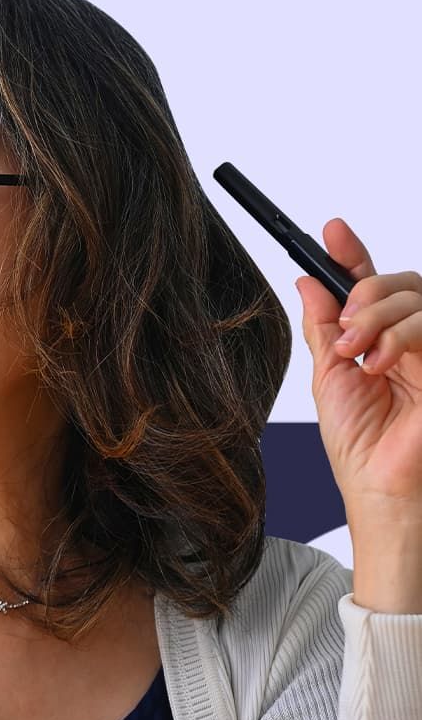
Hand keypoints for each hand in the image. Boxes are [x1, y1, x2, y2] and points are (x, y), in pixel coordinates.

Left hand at [295, 217, 421, 518]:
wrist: (380, 488)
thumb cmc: (360, 445)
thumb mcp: (329, 377)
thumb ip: (324, 328)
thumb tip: (308, 282)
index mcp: (382, 341)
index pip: (373, 285)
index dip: (353, 254)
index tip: (332, 231)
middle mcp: (412, 342)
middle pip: (400, 282)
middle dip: (365, 295)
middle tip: (344, 330)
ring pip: (417, 297)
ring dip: (378, 318)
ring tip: (357, 354)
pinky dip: (399, 337)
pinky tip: (378, 365)